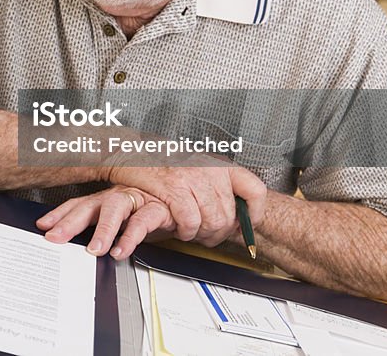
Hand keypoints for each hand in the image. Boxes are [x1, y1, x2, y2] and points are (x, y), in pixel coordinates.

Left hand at [37, 187, 175, 259]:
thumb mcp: (122, 220)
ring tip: (94, 249)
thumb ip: (102, 230)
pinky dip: (131, 237)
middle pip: (89, 205)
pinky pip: (143, 221)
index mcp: (105, 200)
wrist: (185, 201)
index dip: (60, 214)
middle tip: (55, 238)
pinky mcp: (157, 208)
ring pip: (115, 209)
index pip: (78, 204)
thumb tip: (79, 246)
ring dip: (103, 230)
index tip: (43, 225)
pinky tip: (121, 250)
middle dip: (70, 221)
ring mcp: (136, 200)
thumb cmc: (148, 210)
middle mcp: (118, 197)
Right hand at [107, 163, 266, 246]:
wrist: (131, 151)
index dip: (256, 213)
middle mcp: (209, 170)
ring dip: (201, 234)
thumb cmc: (162, 162)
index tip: (250, 224)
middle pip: (229, 215)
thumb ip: (217, 187)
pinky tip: (179, 229)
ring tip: (191, 232)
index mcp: (219, 165)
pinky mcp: (173, 188)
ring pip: (211, 221)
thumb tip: (238, 214)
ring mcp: (191, 178)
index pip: (254, 189)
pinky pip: (189, 221)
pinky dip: (185, 231)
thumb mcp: (197, 168)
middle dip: (219, 233)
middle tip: (208, 236)